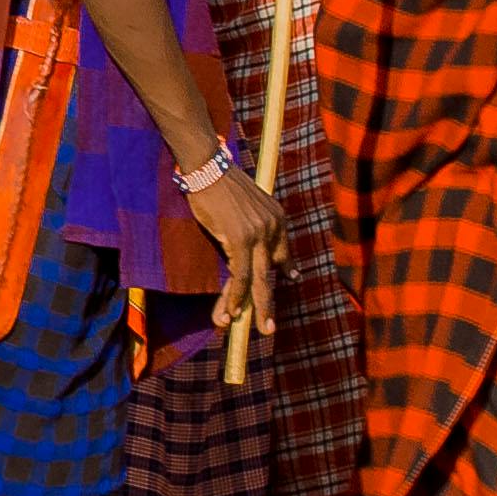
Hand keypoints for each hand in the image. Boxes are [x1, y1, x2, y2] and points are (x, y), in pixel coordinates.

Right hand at [176, 159, 280, 337]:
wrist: (207, 166)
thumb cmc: (219, 184)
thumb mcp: (245, 205)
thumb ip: (254, 225)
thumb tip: (249, 240)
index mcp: (277, 217)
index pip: (280, 253)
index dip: (284, 269)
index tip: (289, 279)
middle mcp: (273, 226)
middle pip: (272, 272)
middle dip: (268, 303)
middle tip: (269, 328)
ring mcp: (258, 234)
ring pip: (256, 280)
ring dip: (251, 308)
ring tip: (246, 329)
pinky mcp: (239, 238)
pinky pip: (238, 275)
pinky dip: (234, 296)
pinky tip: (229, 311)